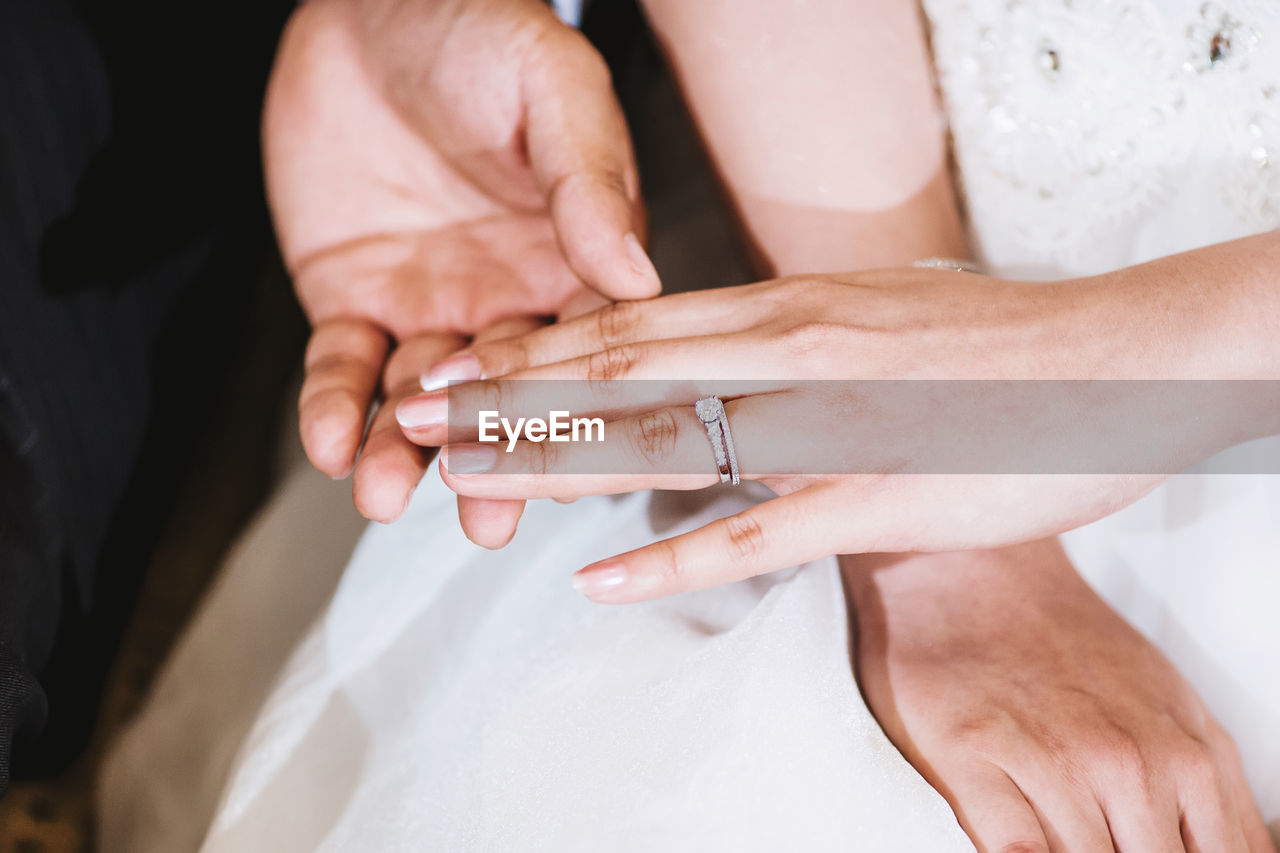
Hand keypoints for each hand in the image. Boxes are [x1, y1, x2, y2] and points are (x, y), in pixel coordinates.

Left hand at [265, 0, 657, 520]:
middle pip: (504, 396)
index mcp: (575, 262)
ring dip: (403, 451)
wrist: (369, 9)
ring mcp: (430, 307)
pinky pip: (342, 366)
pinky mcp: (354, 301)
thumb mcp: (549, 90)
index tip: (563, 462)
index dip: (570, 407)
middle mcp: (508, 300)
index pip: (584, 349)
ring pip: (419, 398)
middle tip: (484, 518)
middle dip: (491, 457)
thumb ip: (587, 178)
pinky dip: (331, 407)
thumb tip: (637, 273)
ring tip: (386, 495)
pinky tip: (329, 445)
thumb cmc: (479, 35)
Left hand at [396, 255, 1279, 600]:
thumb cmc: (996, 345)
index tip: (460, 361)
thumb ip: (797, 329)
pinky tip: (598, 580)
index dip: (534, 343)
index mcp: (788, 304)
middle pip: (619, 372)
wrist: (1116, 363)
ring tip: (465, 482)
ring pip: (662, 442)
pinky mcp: (874, 495)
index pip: (632, 320)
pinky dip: (670, 559)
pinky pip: (753, 532)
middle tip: (413, 411)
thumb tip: (734, 345)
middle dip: (505, 396)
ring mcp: (827, 423)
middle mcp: (789, 350)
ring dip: (553, 466)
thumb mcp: (879, 306)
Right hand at [844, 539, 1275, 852]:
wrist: (977, 574)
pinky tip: (1029, 842)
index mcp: (1187, 760)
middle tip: (1110, 835)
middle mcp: (1125, 765)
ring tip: (1065, 833)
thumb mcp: (1175, 713)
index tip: (1158, 842)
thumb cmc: (1068, 646)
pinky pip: (1014, 850)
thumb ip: (1214, 799)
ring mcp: (1048, 762)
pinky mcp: (970, 758)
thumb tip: (1241, 851)